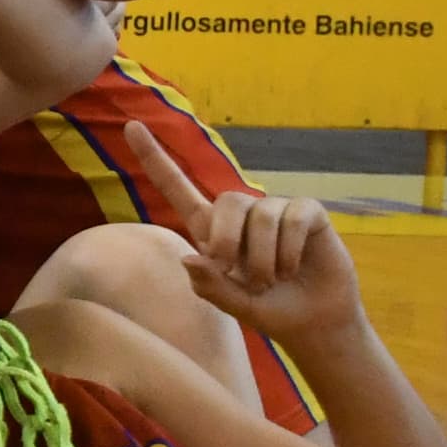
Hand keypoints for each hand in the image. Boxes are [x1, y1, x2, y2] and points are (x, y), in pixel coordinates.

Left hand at [136, 146, 362, 349]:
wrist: (315, 320)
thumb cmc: (269, 309)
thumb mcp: (234, 305)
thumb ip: (210, 286)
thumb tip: (191, 259)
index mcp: (212, 230)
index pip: (178, 188)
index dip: (155, 158)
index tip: (131, 126)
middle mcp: (242, 214)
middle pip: (227, 200)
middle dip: (230, 241)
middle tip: (244, 278)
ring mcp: (275, 209)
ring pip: (261, 215)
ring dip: (266, 259)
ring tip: (273, 279)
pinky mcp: (307, 212)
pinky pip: (293, 218)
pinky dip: (291, 250)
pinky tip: (295, 266)